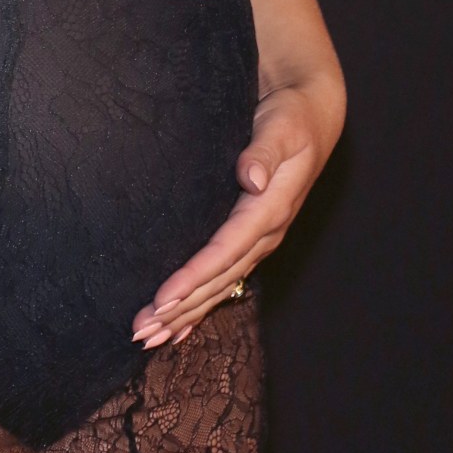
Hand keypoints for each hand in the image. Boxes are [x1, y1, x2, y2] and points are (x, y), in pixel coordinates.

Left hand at [130, 72, 345, 345]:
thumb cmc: (291, 116)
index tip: (162, 298)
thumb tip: (252, 178)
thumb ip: (265, 151)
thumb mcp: (282, 126)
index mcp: (270, 209)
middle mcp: (265, 233)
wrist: (311, 114)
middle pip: (218, 279)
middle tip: (141, 330)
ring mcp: (258, 239)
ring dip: (184, 314)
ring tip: (149, 338)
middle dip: (180, 308)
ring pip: (218, 286)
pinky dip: (200, 306)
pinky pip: (223, 278)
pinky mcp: (250, 237)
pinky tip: (178, 329)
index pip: (225, 250)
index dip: (194, 276)